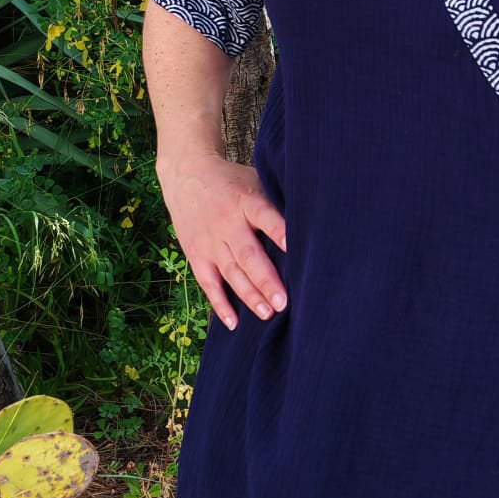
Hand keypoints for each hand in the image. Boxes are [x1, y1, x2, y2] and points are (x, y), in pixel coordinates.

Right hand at [156, 152, 287, 329]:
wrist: (186, 175)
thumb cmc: (232, 181)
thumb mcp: (255, 180)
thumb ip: (275, 202)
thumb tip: (312, 224)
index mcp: (247, 201)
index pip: (266, 217)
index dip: (280, 232)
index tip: (295, 248)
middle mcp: (227, 223)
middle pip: (248, 255)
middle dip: (266, 280)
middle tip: (283, 302)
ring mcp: (210, 241)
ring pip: (230, 273)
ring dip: (248, 296)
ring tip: (267, 314)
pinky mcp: (196, 254)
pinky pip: (208, 283)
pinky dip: (220, 304)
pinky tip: (234, 322)